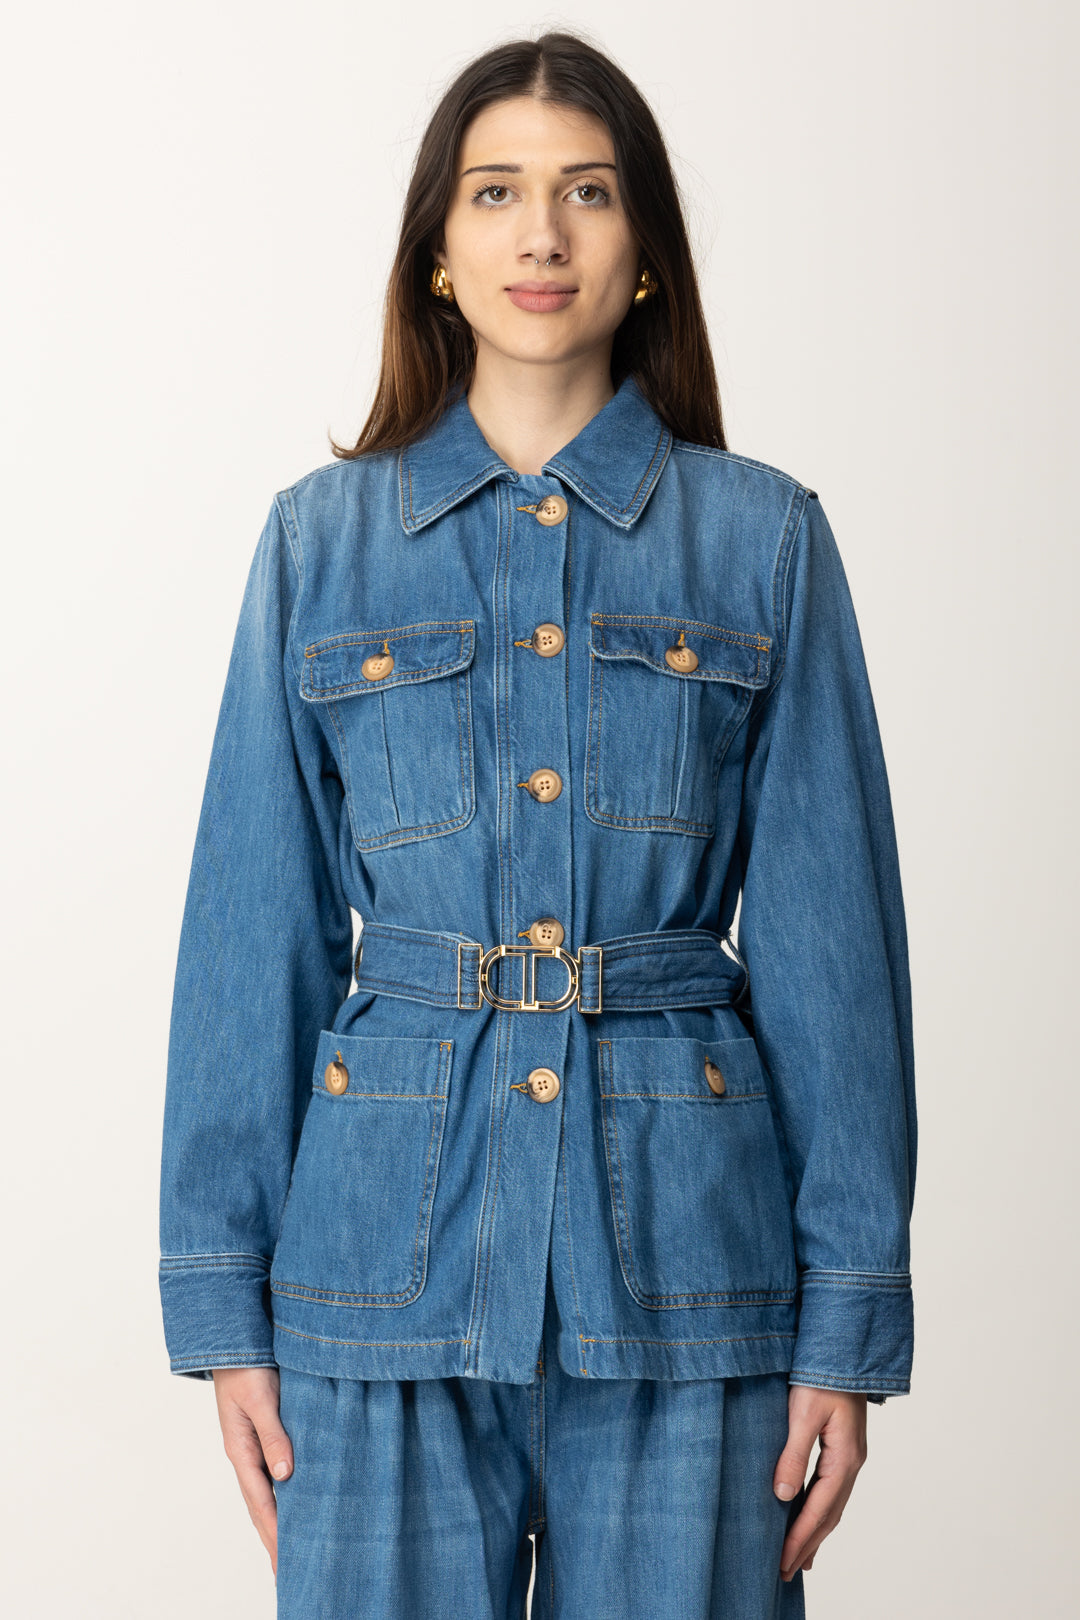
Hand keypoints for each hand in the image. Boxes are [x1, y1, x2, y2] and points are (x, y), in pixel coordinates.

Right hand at [212, 1366, 293, 1575]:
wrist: (234, 1341)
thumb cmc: (246, 1366)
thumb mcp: (260, 1399)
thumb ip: (274, 1434)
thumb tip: (286, 1475)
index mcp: (242, 1451)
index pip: (261, 1503)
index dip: (274, 1533)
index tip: (285, 1561)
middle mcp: (247, 1454)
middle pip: (262, 1506)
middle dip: (274, 1538)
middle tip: (288, 1572)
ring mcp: (254, 1446)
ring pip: (268, 1491)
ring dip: (278, 1519)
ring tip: (292, 1547)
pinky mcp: (265, 1433)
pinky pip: (275, 1470)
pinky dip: (284, 1492)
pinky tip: (296, 1500)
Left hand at [772, 1384, 867, 1580]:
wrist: (844, 1347)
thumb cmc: (822, 1374)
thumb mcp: (803, 1412)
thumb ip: (794, 1454)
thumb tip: (783, 1496)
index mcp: (845, 1457)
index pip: (819, 1509)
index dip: (800, 1538)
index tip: (782, 1562)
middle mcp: (852, 1462)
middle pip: (830, 1514)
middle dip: (808, 1545)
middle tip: (786, 1573)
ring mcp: (851, 1455)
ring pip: (833, 1504)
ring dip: (816, 1533)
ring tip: (800, 1559)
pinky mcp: (844, 1447)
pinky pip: (832, 1489)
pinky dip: (820, 1511)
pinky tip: (811, 1517)